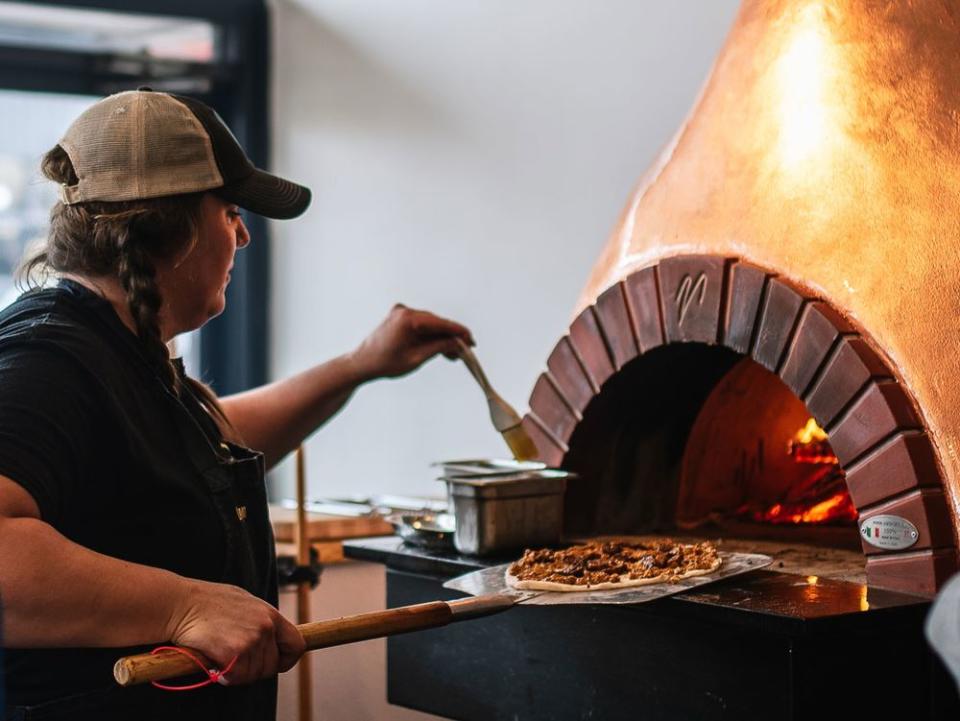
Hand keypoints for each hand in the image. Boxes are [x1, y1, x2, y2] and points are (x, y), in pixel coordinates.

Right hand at [165, 578, 304, 684]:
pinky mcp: (234, 653)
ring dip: (238, 673)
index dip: (287, 659)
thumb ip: (260, 619)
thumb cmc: (207, 602)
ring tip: (222, 657)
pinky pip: (237, 678)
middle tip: (236, 662)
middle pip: (272, 666)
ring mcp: (251, 640)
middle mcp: (265, 627)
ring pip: (254, 674)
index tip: (275, 663)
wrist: (180, 604)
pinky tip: (214, 663)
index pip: (296, 644)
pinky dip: (226, 677)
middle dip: (256, 669)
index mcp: (270, 614)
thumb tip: (270, 635)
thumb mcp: (243, 602)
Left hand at [347, 303, 473, 381]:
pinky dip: (430, 335)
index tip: (471, 341)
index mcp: (408, 319)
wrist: (362, 363)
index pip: (441, 323)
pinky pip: (421, 324)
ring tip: (452, 354)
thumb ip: (439, 347)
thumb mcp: (417, 358)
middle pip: (437, 323)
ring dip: (441, 337)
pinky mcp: (399, 317)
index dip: (459, 332)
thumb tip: (458, 343)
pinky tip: (439, 347)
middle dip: (451, 337)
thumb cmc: (386, 363)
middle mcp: (405, 310)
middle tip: (464, 352)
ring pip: (430, 324)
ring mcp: (401, 312)